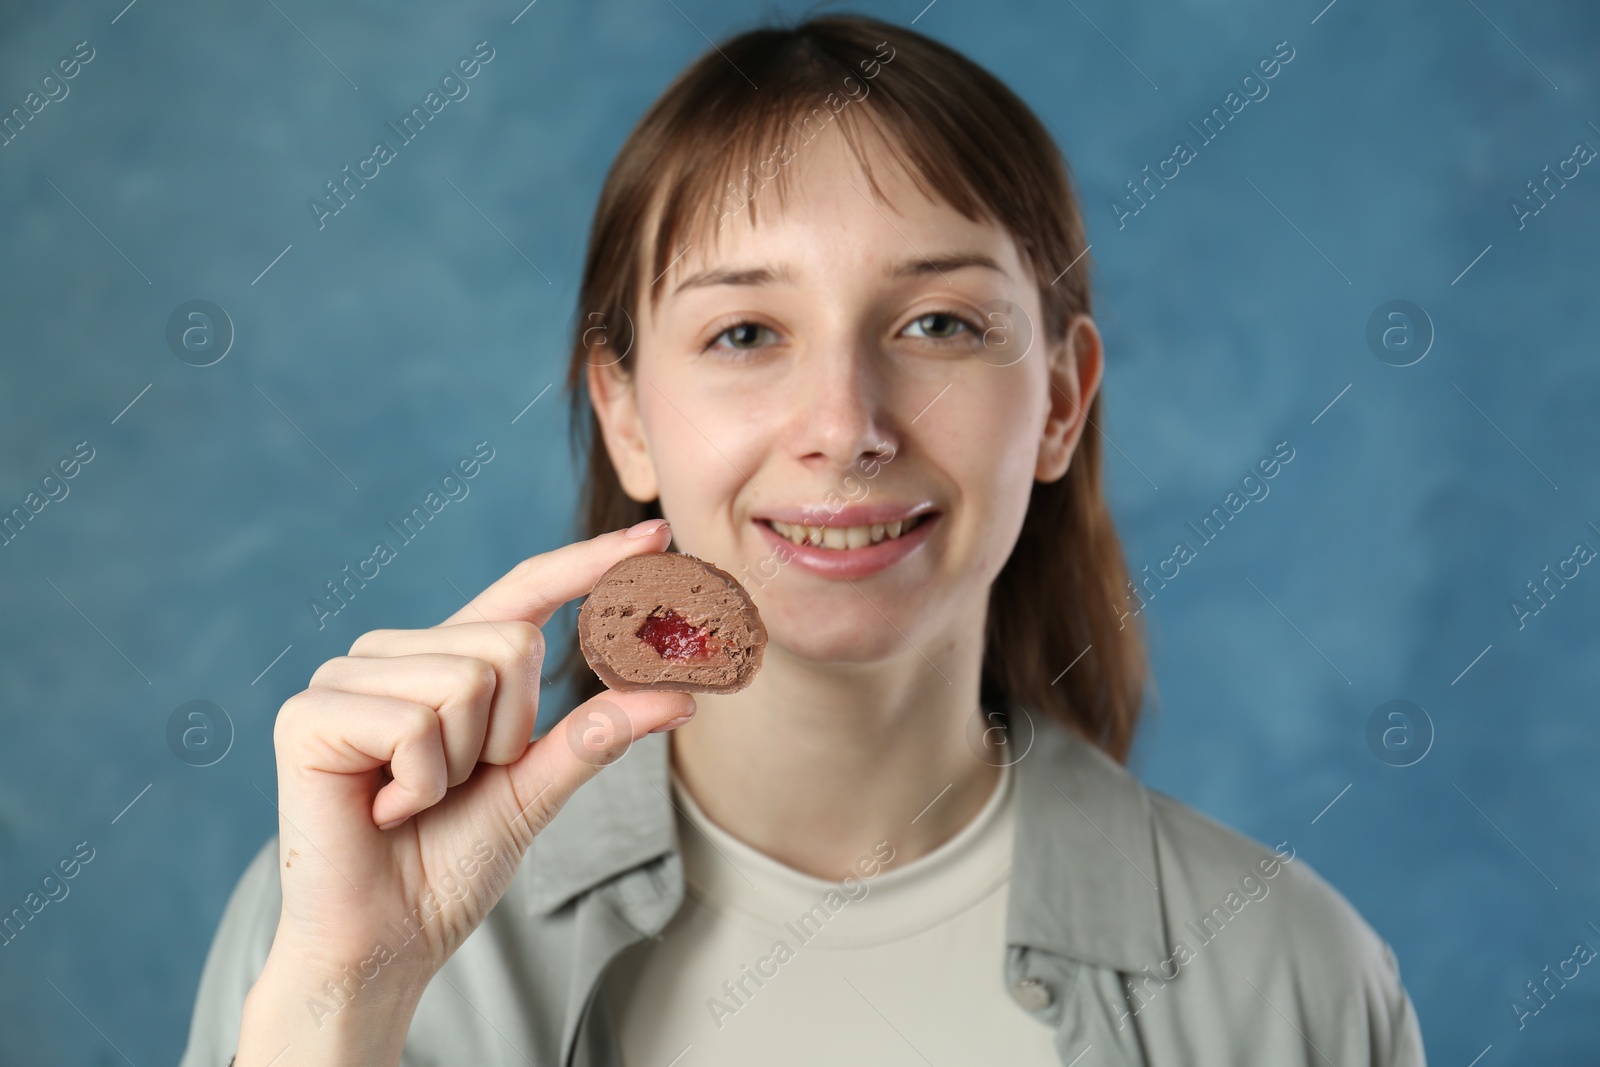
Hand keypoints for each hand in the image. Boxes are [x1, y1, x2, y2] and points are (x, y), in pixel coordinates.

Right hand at [237, 520, 692, 1063]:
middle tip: (461, 786)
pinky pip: (414, 722)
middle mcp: (395, 653)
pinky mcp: (310, 713)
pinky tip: (384, 810)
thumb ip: (596, 736)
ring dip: (462, 763)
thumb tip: (682, 695)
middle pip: (510, 643)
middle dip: (509, 733)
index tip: (656, 534)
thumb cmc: (448, 866)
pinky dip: (418, 781)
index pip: (525, 592)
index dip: (588, 562)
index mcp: (447, 661)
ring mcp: (346, 677)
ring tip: (418, 798)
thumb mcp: (536, 791)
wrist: (384, 944)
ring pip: (467, 680)